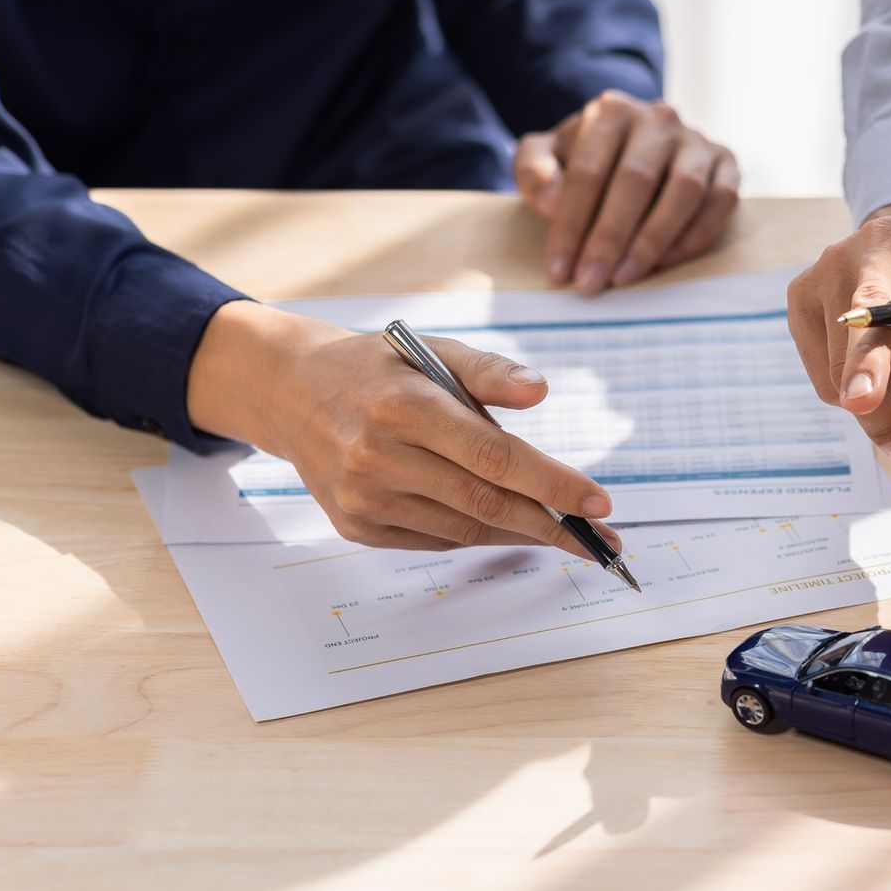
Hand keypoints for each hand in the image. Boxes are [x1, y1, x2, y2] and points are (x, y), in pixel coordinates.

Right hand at [186, 301, 619, 553]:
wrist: (290, 393)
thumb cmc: (376, 369)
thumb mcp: (431, 349)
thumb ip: (488, 371)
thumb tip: (540, 391)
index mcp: (404, 408)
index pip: (494, 456)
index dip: (551, 483)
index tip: (598, 501)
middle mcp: (378, 459)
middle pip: (484, 502)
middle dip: (552, 524)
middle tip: (601, 537)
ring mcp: (364, 500)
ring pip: (463, 529)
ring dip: (520, 533)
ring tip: (564, 532)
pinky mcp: (356, 527)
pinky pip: (435, 540)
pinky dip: (477, 533)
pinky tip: (507, 525)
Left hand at [515, 90, 739, 293]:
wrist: (635, 148)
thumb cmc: (586, 160)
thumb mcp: (546, 157)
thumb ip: (534, 172)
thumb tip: (552, 204)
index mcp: (611, 111)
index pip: (588, 172)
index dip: (571, 225)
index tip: (559, 270)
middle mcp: (658, 119)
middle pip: (635, 181)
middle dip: (609, 239)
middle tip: (591, 283)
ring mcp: (697, 140)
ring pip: (683, 191)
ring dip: (653, 240)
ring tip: (626, 278)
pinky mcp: (726, 163)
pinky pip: (720, 201)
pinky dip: (695, 235)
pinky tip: (666, 263)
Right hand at [786, 201, 890, 464]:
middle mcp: (882, 239)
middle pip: (870, 301)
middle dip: (868, 357)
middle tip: (865, 404)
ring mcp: (833, 263)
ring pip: (841, 353)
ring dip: (874, 403)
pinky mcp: (802, 293)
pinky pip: (822, 371)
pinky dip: (851, 391)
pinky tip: (875, 368)